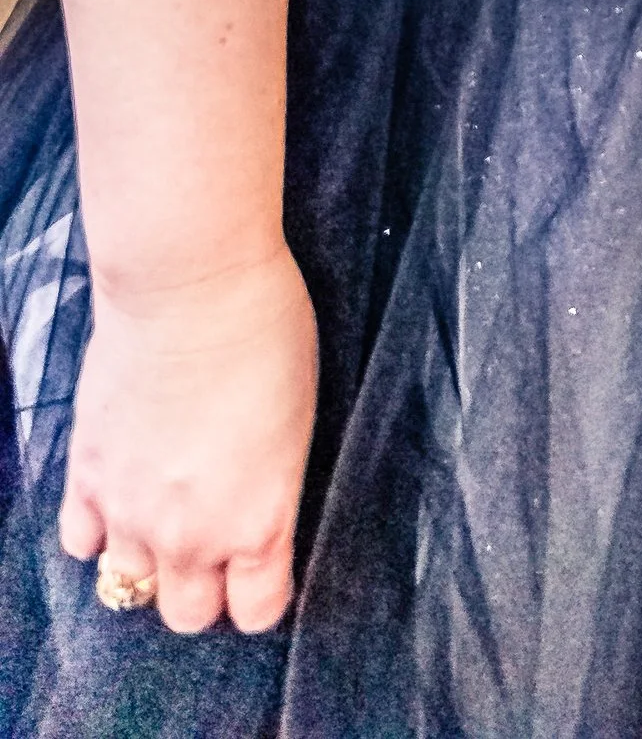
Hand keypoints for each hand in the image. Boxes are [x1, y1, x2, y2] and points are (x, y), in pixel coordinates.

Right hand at [60, 249, 316, 634]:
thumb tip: (255, 506)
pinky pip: (81, 543)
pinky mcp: (86, 477)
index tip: (263, 573)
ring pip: (130, 589)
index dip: (261, 595)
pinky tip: (121, 496)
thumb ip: (271, 485)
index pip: (258, 611)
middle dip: (204, 589)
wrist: (189, 285)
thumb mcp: (299, 419)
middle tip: (213, 547)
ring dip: (149, 563)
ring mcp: (130, 512)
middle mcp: (191, 535)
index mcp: (258, 521)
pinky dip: (99, 530)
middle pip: (189, 616)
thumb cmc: (266, 331)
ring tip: (166, 517)